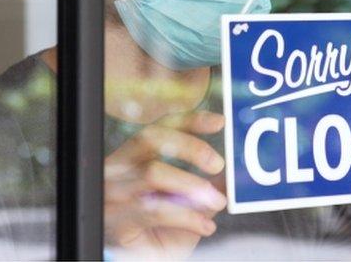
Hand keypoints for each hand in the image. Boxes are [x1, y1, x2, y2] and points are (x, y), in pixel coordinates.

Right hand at [104, 111, 226, 257]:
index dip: (190, 120)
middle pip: (151, 138)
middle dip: (190, 146)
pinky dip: (188, 217)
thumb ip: (207, 185)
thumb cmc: (160, 229)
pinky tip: (206, 226)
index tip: (220, 122)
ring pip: (153, 173)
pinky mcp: (117, 220)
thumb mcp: (187, 203)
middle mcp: (119, 168)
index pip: (160, 126)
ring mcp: (114, 192)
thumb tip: (237, 173)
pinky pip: (156, 211)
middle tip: (219, 164)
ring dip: (193, 185)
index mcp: (134, 156)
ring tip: (217, 200)